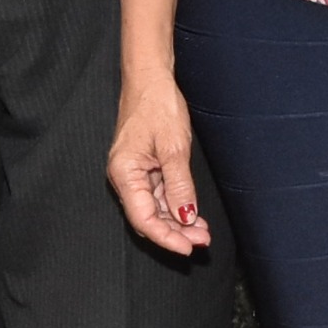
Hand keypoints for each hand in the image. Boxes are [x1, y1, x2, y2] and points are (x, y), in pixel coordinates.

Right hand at [105, 68, 212, 255]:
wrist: (150, 79)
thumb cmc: (157, 105)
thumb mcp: (174, 147)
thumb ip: (179, 185)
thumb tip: (186, 216)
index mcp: (125, 173)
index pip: (143, 218)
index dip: (166, 237)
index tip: (188, 247)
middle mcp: (125, 177)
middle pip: (147, 218)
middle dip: (175, 233)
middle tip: (202, 241)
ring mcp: (134, 174)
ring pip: (154, 210)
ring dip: (177, 223)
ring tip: (202, 232)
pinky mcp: (143, 169)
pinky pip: (157, 196)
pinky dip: (174, 207)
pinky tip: (192, 215)